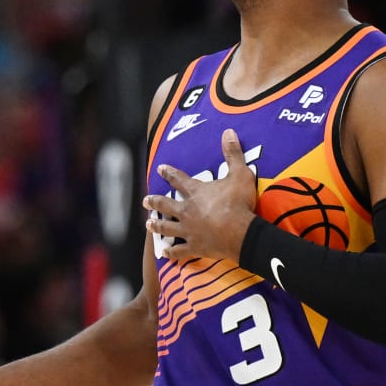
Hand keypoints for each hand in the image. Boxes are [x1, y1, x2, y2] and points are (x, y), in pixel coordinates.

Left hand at [145, 129, 258, 263]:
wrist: (239, 233)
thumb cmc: (239, 203)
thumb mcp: (240, 174)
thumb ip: (233, 154)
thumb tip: (229, 131)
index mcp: (196, 192)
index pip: (178, 179)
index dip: (168, 173)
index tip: (159, 169)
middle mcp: (187, 210)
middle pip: (166, 205)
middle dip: (154, 201)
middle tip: (145, 200)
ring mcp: (188, 230)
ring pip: (167, 228)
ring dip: (157, 225)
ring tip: (149, 223)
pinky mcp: (194, 247)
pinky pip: (178, 251)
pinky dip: (171, 252)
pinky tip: (164, 253)